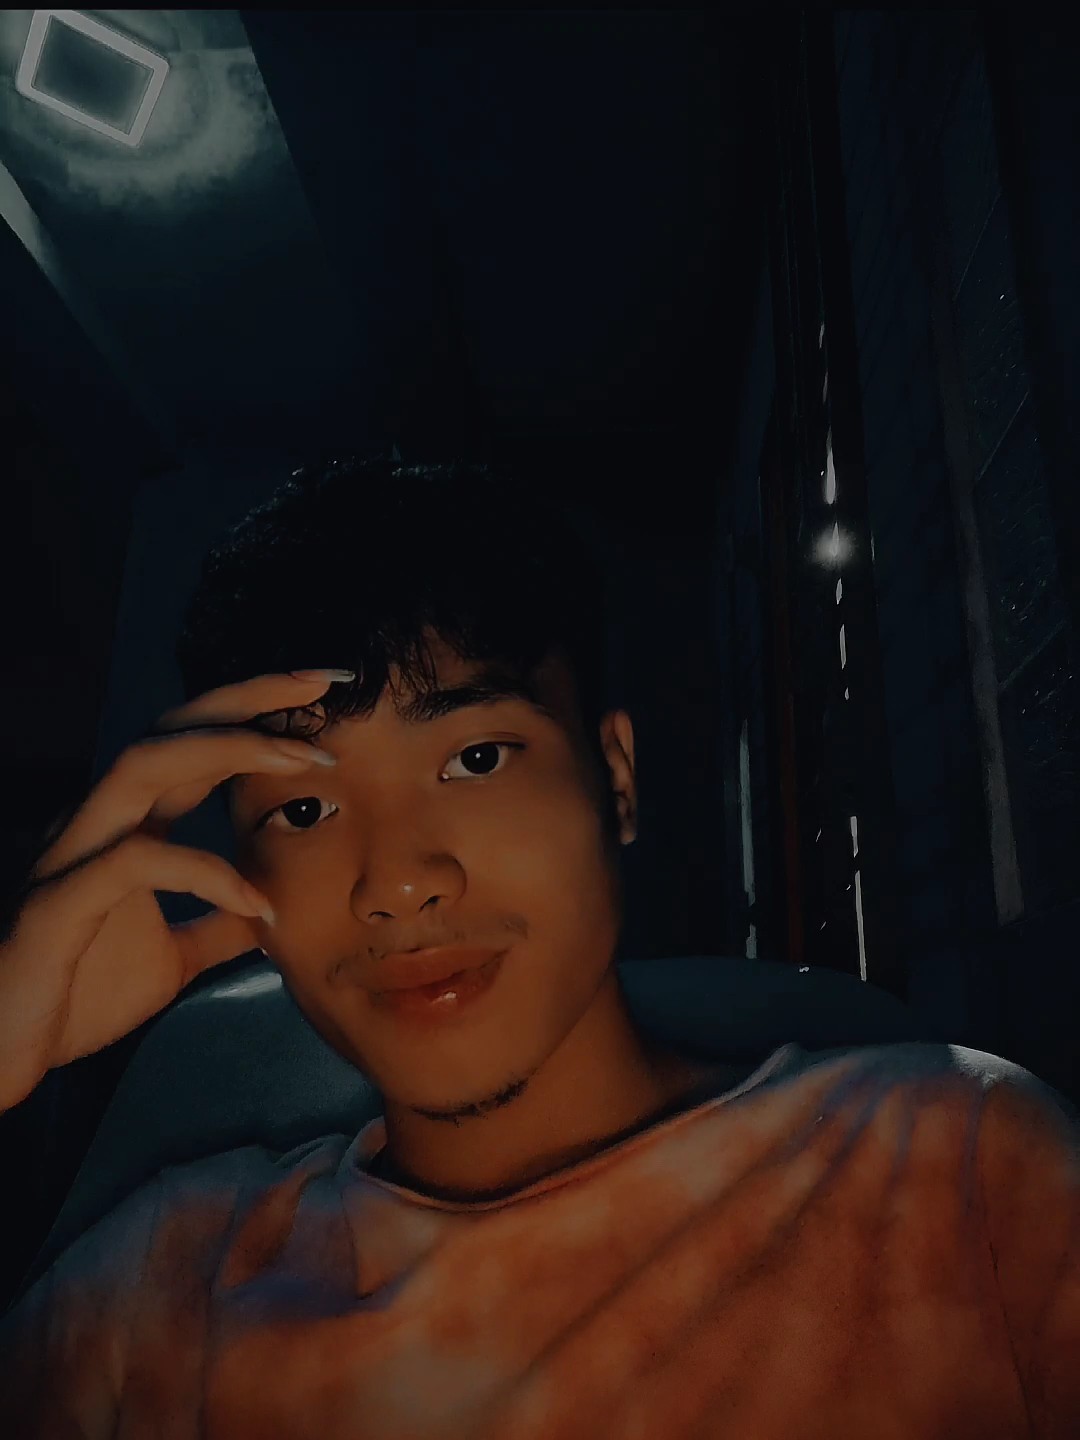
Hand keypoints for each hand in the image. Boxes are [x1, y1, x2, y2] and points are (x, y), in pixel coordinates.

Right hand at [0, 669, 351, 1112]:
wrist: (6, 1054)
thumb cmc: (79, 995)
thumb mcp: (175, 958)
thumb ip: (218, 926)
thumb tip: (271, 914)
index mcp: (129, 825)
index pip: (195, 743)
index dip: (256, 711)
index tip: (323, 694)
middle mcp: (99, 822)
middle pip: (171, 726)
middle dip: (248, 698)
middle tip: (321, 685)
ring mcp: (73, 855)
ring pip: (141, 764)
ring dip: (227, 750)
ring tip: (303, 763)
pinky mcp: (58, 903)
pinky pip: (134, 862)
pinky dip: (202, 873)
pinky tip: (255, 903)